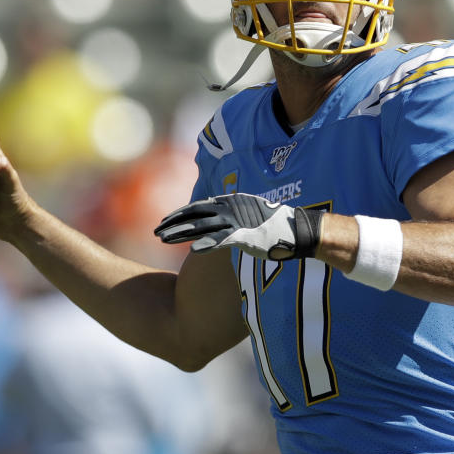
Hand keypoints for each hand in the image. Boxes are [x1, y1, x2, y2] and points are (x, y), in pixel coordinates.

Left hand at [154, 193, 321, 260]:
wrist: (297, 229)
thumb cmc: (273, 224)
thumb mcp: (247, 215)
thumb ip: (231, 215)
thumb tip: (217, 219)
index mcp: (229, 203)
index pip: (198, 207)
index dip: (179, 215)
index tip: (164, 222)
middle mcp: (230, 209)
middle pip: (194, 216)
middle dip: (173, 224)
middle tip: (156, 232)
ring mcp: (237, 222)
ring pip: (202, 227)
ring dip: (181, 234)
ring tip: (163, 240)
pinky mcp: (246, 235)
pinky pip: (222, 240)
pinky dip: (207, 244)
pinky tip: (193, 251)